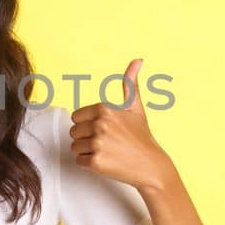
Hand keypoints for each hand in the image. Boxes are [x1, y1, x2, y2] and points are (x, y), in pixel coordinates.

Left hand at [69, 58, 179, 191]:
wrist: (151, 165)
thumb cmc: (142, 136)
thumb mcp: (136, 107)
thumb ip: (131, 83)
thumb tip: (138, 60)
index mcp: (105, 109)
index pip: (76, 116)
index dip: (88, 124)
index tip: (103, 129)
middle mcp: (100, 124)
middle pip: (74, 131)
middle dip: (86, 138)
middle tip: (106, 142)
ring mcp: (98, 144)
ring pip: (75, 146)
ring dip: (87, 151)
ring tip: (106, 151)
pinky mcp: (97, 162)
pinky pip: (79, 161)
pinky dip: (89, 163)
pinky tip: (106, 161)